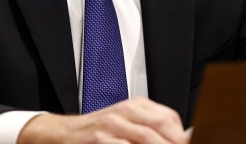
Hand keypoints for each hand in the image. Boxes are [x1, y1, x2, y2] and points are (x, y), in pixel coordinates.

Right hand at [17, 96, 189, 143]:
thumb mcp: (125, 123)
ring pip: (146, 138)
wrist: (60, 134)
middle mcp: (124, 111)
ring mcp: (110, 126)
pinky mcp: (98, 140)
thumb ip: (151, 129)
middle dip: (175, 143)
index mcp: (135, 106)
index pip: (168, 118)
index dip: (183, 136)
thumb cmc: (98, 132)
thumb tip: (184, 138)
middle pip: (161, 126)